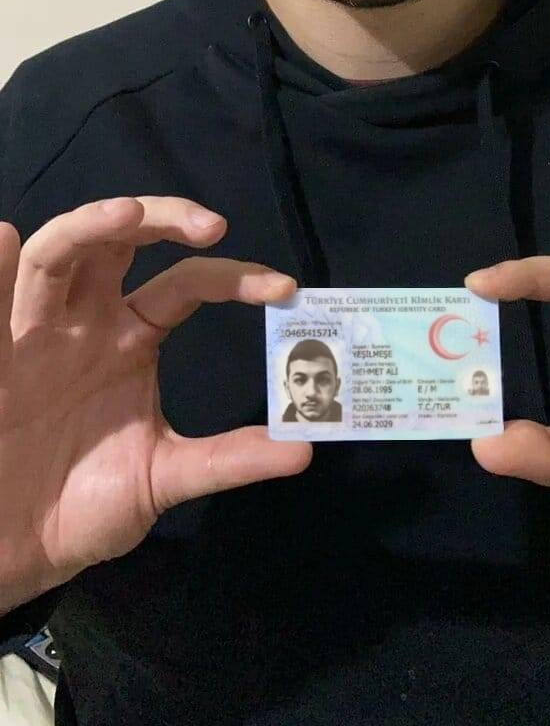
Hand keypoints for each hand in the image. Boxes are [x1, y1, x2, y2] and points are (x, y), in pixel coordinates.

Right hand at [0, 196, 310, 600]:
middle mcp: (86, 319)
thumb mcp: (165, 478)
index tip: (284, 289)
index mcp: (132, 337)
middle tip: (209, 225)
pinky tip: (7, 239)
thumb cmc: (86, 506)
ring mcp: (35, 332)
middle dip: (161, 217)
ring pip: (57, 252)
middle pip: (119, 240)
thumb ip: (228, 459)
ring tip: (126, 214)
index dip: (234, 277)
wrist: (18, 551)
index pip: (187, 283)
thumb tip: (304, 448)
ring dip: (88, 224)